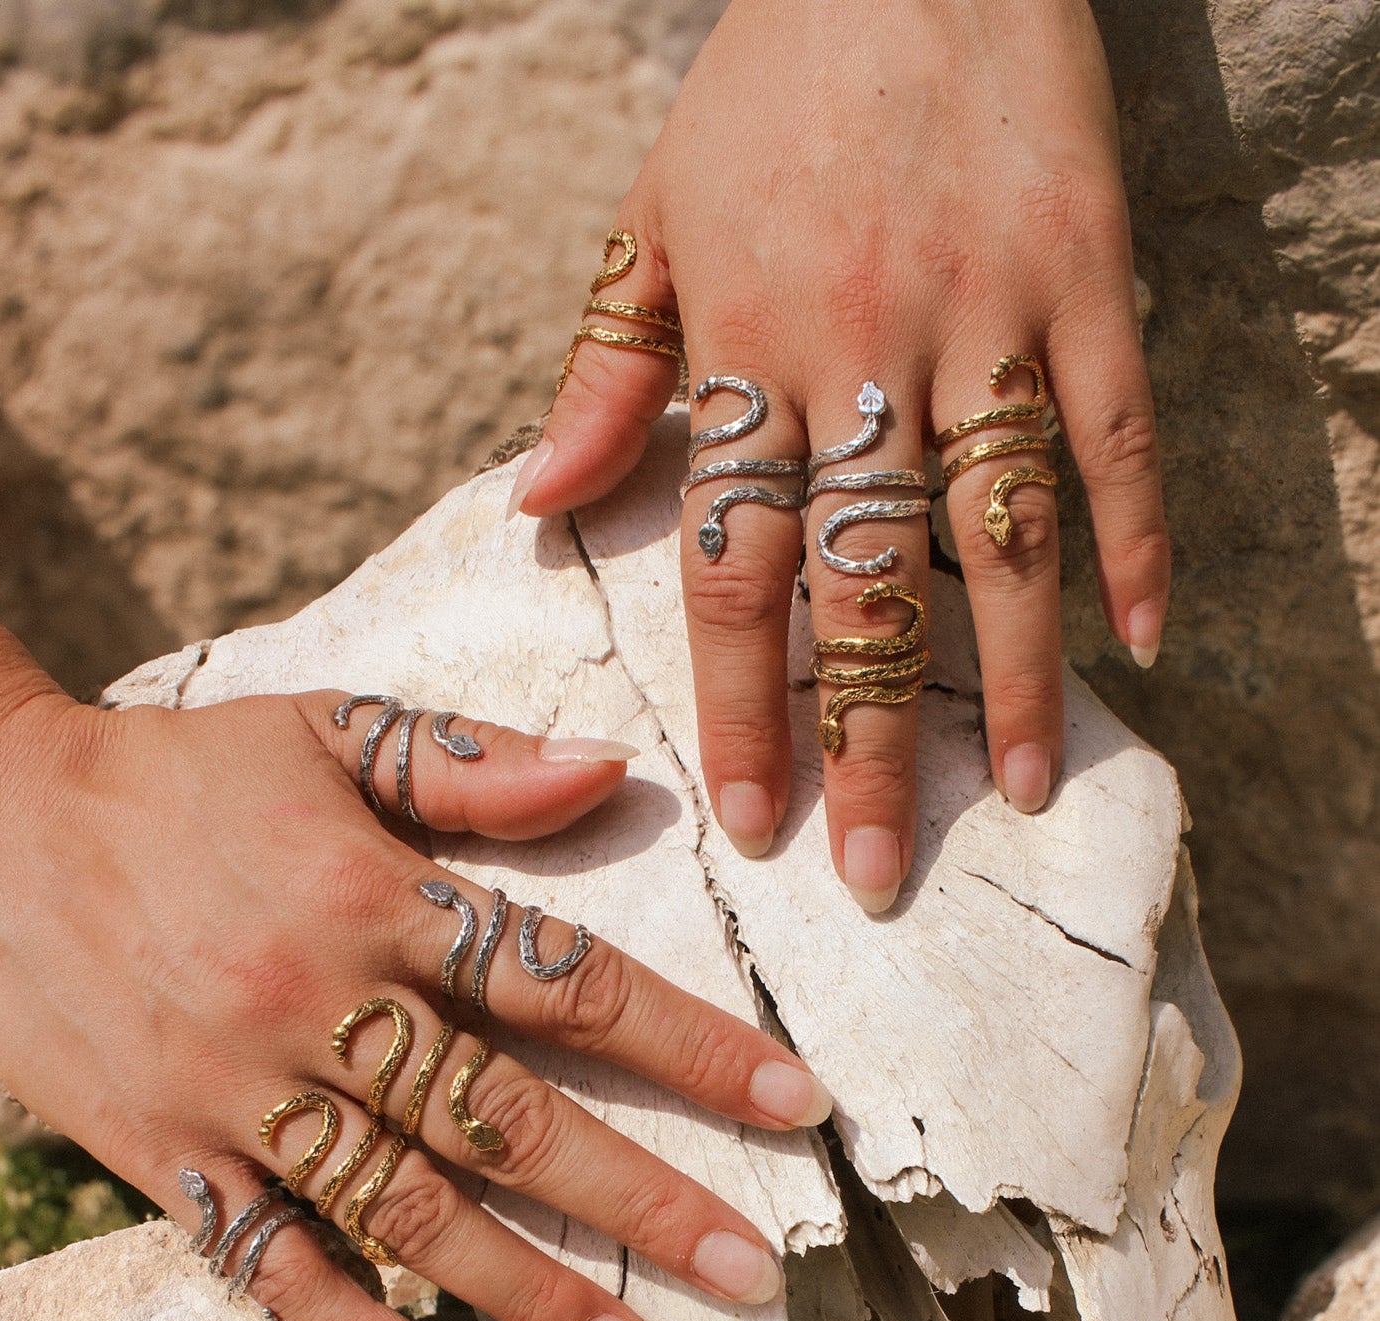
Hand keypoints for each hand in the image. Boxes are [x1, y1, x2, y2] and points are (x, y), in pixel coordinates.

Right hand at [0, 570, 829, 1320]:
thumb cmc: (169, 774)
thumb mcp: (316, 733)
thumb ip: (466, 765)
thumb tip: (612, 772)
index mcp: (371, 896)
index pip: (565, 981)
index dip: (690, 1043)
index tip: (794, 1104)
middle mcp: (316, 1004)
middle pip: (507, 1117)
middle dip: (640, 1200)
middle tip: (751, 1272)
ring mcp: (238, 1093)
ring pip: (405, 1207)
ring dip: (526, 1286)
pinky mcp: (168, 1156)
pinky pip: (263, 1260)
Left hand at [510, 0, 1167, 912]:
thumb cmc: (767, 84)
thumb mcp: (655, 214)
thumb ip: (605, 373)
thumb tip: (542, 513)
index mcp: (752, 348)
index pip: (739, 567)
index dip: (745, 705)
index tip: (756, 821)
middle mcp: (870, 351)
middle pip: (870, 584)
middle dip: (872, 740)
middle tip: (877, 872)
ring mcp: (992, 316)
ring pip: (1006, 534)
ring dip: (1019, 679)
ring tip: (1027, 795)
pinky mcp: (1090, 277)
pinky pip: (1117, 432)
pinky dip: (1136, 537)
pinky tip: (1143, 642)